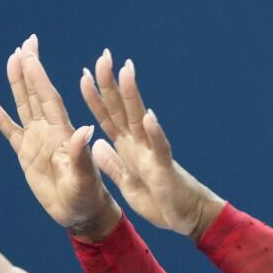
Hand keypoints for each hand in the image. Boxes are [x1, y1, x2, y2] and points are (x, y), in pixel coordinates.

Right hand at [0, 35, 121, 242]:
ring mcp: (37, 142)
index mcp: (63, 133)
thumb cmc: (88, 196)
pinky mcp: (27, 156)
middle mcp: (49, 131)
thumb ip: (82, 154)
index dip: (39, 76)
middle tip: (26, 43)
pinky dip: (1, 119)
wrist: (82, 213)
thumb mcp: (86, 178)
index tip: (30, 54)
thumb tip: (84, 129)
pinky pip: (11, 133)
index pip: (48, 98)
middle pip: (36, 94)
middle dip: (31, 68)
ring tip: (12, 60)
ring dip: (18, 84)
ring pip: (24, 106)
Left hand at [80, 50, 224, 240]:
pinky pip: (159, 148)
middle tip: (104, 55)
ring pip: (140, 120)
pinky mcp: (165, 169)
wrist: (187, 217)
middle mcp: (140, 145)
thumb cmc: (160, 200)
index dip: (95, 97)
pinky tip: (149, 116)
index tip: (84, 74)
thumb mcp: (128, 183)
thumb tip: (98, 144)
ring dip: (133, 96)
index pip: (108, 117)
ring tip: (126, 72)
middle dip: (111, 84)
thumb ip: (113, 164)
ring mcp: (153, 154)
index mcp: (128, 148)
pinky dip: (154, 133)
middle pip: (122, 109)